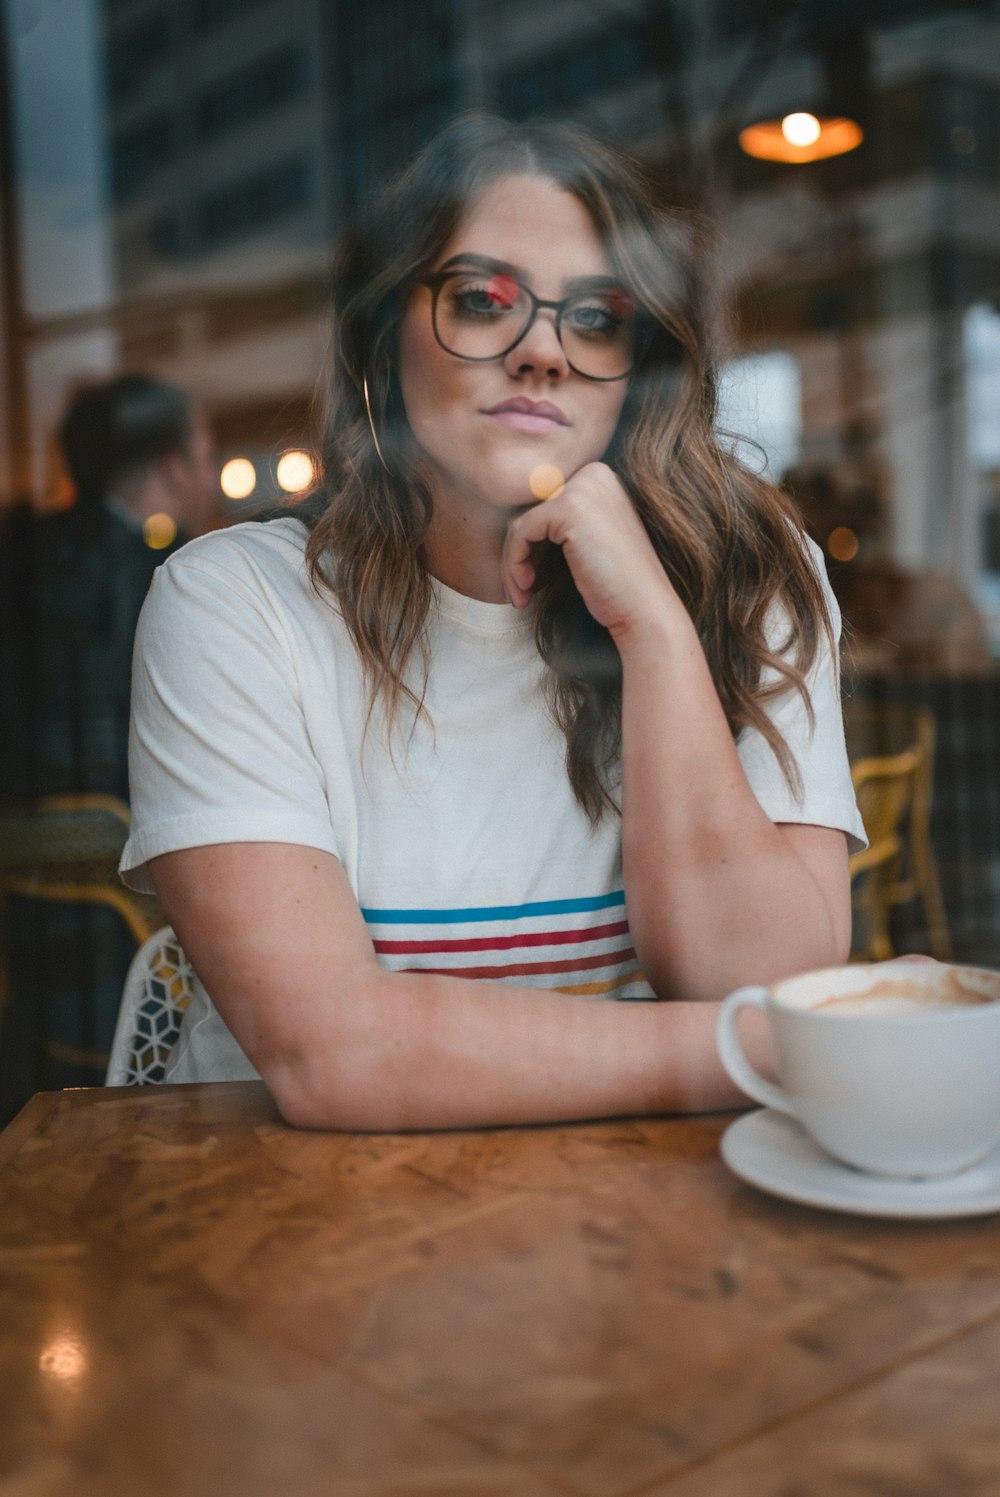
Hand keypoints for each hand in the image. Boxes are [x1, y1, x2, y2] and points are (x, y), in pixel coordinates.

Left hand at [501, 461, 682, 638]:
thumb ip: (559, 524)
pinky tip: (527, 588)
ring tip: (520, 595)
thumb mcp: (586, 543)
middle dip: (517, 553)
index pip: (544, 504)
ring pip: (521, 522)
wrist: (645, 609)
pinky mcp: (569, 508)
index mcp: (600, 478)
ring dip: (513, 563)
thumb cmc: (616, 587)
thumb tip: (511, 522)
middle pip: (530, 510)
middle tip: (519, 589)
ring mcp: (583, 488)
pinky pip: (521, 531)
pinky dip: (515, 562)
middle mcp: (593, 474)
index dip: (529, 544)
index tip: (528, 578)